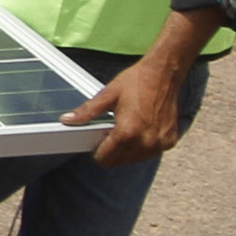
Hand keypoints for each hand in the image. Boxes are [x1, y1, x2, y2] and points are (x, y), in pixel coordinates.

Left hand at [64, 56, 189, 165]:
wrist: (164, 73)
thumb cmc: (137, 81)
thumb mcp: (108, 95)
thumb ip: (87, 111)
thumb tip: (66, 120)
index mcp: (127, 132)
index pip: (105, 159)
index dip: (97, 151)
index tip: (99, 138)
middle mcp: (145, 142)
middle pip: (118, 162)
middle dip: (111, 150)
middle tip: (113, 129)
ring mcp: (159, 143)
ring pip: (134, 159)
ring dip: (127, 149)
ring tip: (129, 126)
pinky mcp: (169, 141)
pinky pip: (150, 152)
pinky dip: (143, 145)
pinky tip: (142, 127)